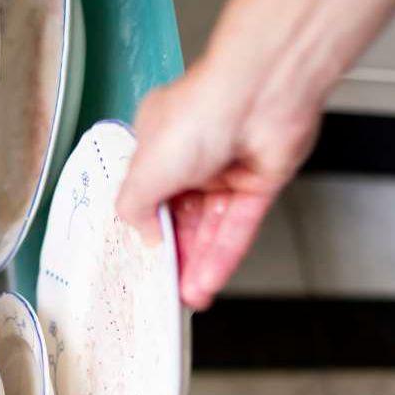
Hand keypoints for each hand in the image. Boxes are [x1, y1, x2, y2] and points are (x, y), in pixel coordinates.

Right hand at [116, 0, 394, 309]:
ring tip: (186, 298)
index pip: (149, 196)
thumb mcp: (144, 169)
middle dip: (174, 256)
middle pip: (182, 218)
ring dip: (198, 265)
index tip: (142, 262)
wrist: (260, 97)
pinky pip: (238, 229)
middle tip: (165, 289)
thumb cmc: (200, 113)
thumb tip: (143, 234)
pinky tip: (208, 282)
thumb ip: (133, 208)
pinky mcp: (259, 185)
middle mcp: (193, 157)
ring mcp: (227, 172)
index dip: (147, 231)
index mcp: (158, 143)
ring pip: (211, 229)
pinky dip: (223, 257)